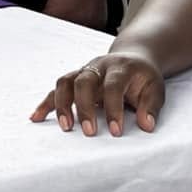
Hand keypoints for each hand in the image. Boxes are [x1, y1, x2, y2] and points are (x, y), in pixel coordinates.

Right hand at [31, 51, 165, 135]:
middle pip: (84, 81)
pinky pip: (55, 89)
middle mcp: (99, 66)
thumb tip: (146, 125)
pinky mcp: (74, 78)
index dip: (113, 108)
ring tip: (65, 127)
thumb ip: (151, 106)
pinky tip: (36, 118)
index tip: (115, 132)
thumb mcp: (155, 89)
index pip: (113, 86)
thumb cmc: (143, 78)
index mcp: (120, 67)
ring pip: (65, 82)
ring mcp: (83, 70)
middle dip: (84, 107)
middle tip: (89, 132)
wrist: (133, 58)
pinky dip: (45, 103)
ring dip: (62, 104)